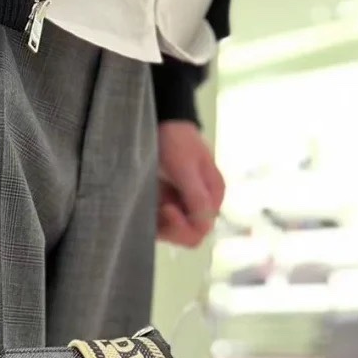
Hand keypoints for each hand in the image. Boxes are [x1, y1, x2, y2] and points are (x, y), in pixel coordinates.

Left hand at [157, 121, 225, 247]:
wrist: (161, 122)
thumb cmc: (176, 140)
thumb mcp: (186, 166)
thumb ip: (196, 195)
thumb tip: (205, 224)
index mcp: (213, 195)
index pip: (202, 228)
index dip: (184, 226)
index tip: (167, 208)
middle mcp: (200, 204)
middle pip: (188, 235)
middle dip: (171, 228)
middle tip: (158, 208)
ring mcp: (183, 206)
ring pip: (173, 233)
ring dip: (159, 225)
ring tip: (150, 205)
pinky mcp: (166, 204)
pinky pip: (161, 225)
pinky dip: (152, 221)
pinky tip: (144, 207)